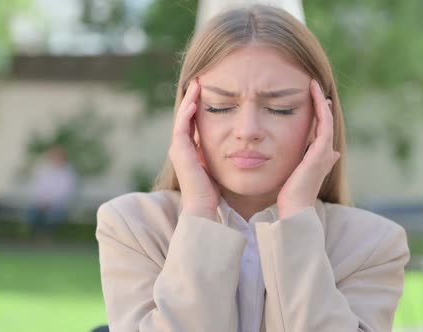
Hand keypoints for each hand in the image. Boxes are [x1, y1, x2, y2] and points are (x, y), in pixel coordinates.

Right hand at [169, 78, 220, 220]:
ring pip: (182, 117)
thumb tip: (244, 144)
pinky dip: (187, 112)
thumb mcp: (222, 166)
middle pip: (186, 115)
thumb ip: (226, 154)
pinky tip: (195, 100)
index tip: (210, 90)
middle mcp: (182, 147)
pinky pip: (182, 126)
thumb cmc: (216, 193)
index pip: (194, 121)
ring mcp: (178, 148)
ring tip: (197, 83)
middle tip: (200, 79)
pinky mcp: (179, 151)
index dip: (201, 105)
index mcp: (192, 150)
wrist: (204, 209)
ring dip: (189, 99)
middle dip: (194, 97)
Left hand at [277, 79, 340, 218]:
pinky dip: (321, 108)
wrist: (295, 207)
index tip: (312, 101)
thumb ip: (304, 165)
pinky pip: (325, 123)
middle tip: (314, 87)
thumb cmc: (291, 195)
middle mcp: (325, 152)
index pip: (320, 130)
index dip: (318, 114)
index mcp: (319, 158)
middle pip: (326, 122)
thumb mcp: (295, 175)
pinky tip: (316, 95)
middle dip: (321, 104)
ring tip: (313, 85)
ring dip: (321, 101)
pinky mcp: (322, 150)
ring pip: (327, 119)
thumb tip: (320, 158)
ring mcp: (325, 151)